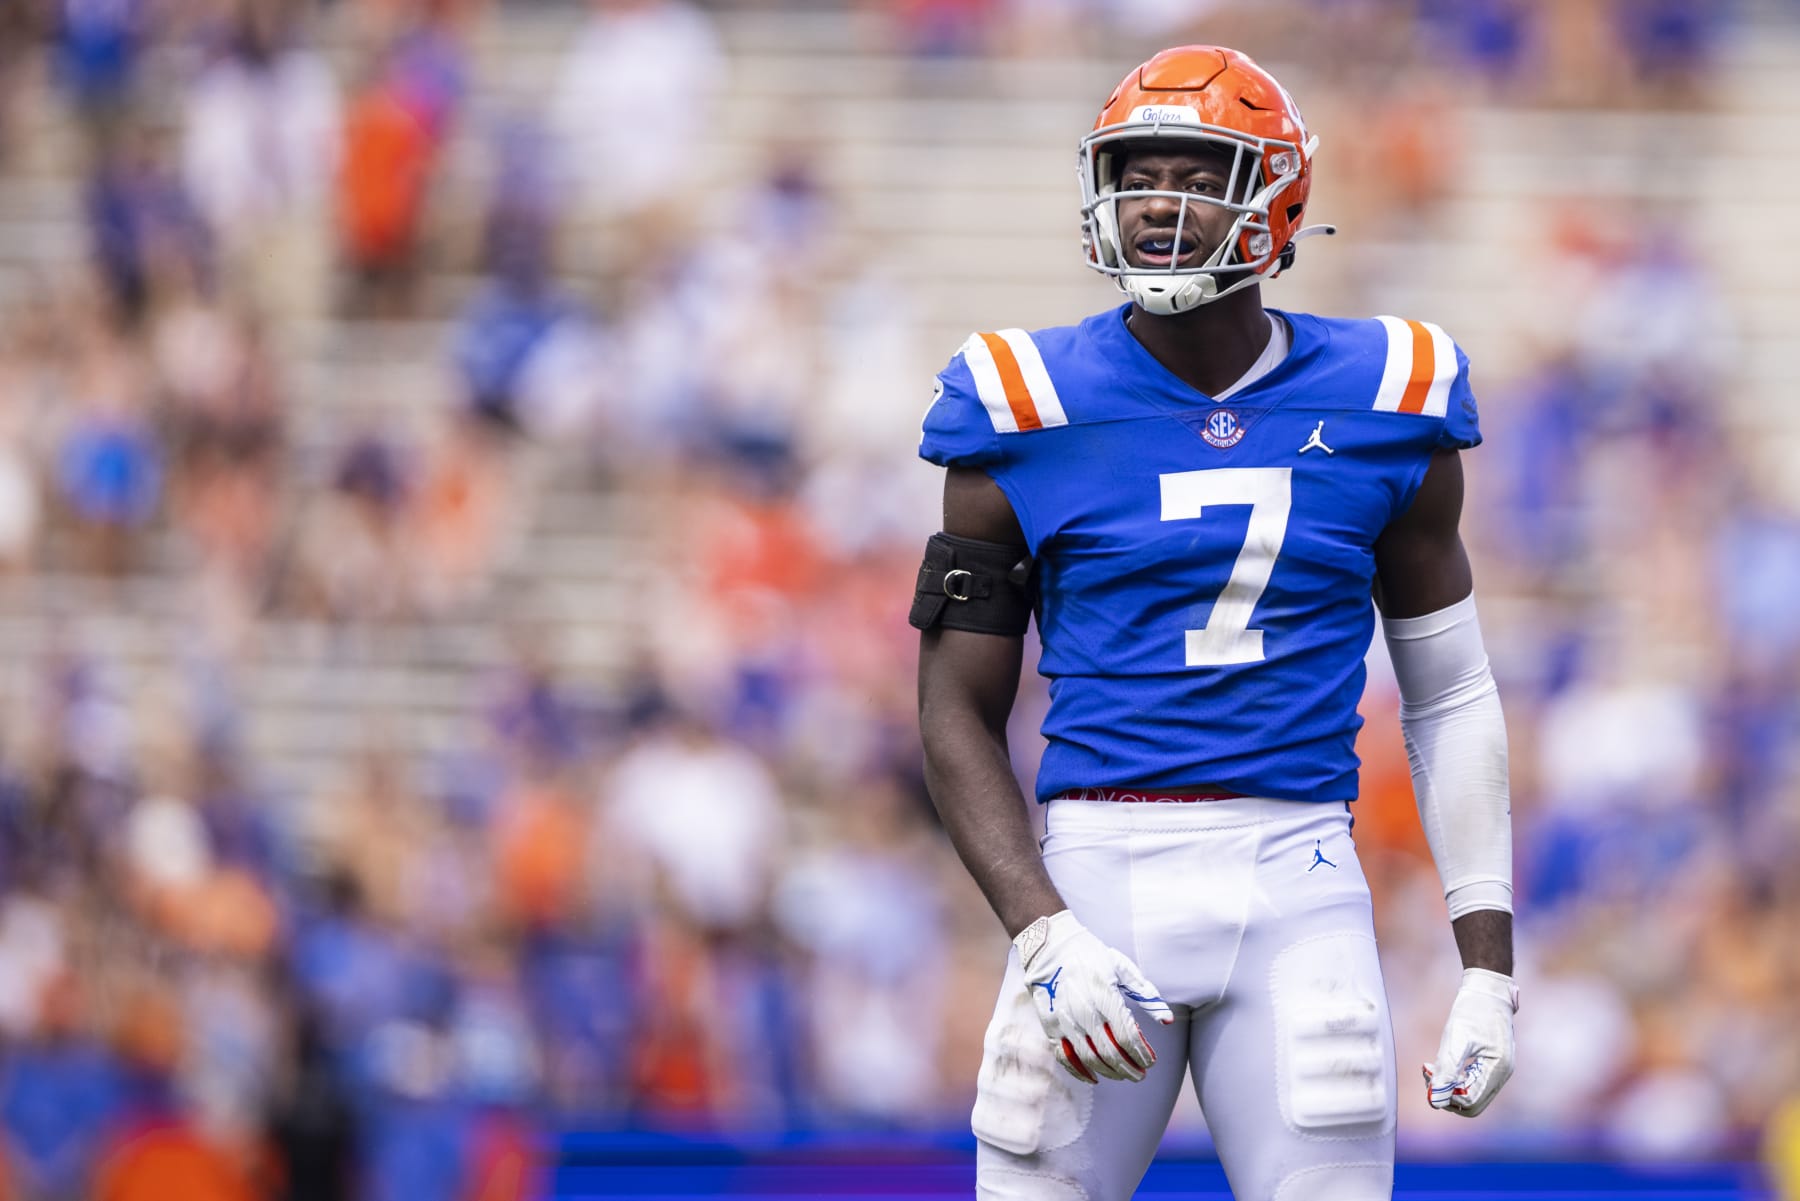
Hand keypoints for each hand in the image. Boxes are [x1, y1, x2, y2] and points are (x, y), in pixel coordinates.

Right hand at [1013, 910, 1173, 1084]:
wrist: (1049, 946)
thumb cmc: (1091, 955)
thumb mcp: (1122, 967)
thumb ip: (1146, 994)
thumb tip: (1167, 1021)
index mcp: (1105, 995)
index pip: (1128, 1036)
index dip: (1142, 1054)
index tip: (1150, 1061)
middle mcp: (1084, 1011)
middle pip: (1111, 1053)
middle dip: (1129, 1068)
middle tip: (1140, 1074)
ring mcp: (1065, 1020)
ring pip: (1089, 1058)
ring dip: (1109, 1072)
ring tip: (1122, 1075)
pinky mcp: (1050, 1025)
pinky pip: (1064, 1056)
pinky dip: (1079, 1071)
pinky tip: (1093, 1077)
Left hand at [1423, 967, 1517, 1116]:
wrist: (1487, 989)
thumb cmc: (1473, 1009)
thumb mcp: (1456, 1038)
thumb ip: (1446, 1070)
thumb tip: (1435, 1100)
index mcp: (1498, 1070)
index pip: (1471, 1103)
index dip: (1447, 1097)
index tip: (1429, 1078)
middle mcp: (1501, 1074)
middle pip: (1471, 1103)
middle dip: (1447, 1093)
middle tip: (1428, 1075)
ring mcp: (1498, 1069)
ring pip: (1470, 1093)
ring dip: (1448, 1085)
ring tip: (1429, 1068)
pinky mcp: (1490, 1063)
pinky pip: (1471, 1081)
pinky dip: (1454, 1077)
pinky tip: (1438, 1064)